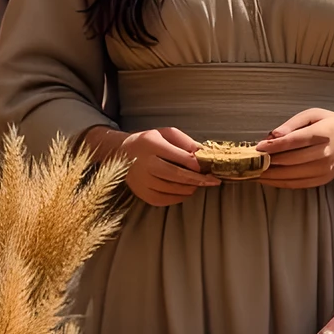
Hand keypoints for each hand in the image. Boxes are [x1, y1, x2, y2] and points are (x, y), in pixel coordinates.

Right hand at [86, 125, 218, 207]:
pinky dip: (179, 197)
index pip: (179, 156)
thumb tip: (203, 153)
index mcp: (151, 144)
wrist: (120, 153)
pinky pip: (165, 199)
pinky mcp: (141, 193)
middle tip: (213, 181)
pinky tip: (186, 190)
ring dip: (190, 187)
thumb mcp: (165, 134)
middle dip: (198, 179)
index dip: (196, 164)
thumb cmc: (148, 142)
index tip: (209, 167)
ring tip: (199, 183)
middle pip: (176, 175)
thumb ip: (185, 141)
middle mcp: (144, 163)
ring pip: (172, 189)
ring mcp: (141, 180)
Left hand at [257, 108, 333, 189]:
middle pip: (290, 161)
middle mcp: (324, 153)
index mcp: (322, 133)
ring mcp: (324, 169)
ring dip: (270, 176)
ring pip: (292, 176)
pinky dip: (280, 183)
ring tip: (253, 173)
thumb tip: (273, 135)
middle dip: (267, 162)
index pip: (294, 141)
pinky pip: (298, 184)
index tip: (257, 148)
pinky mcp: (323, 179)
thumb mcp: (315, 114)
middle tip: (249, 162)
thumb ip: (293, 123)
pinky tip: (267, 179)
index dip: (273, 146)